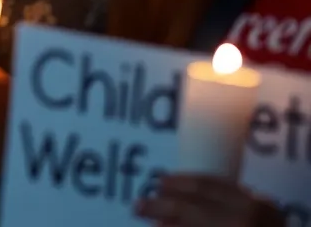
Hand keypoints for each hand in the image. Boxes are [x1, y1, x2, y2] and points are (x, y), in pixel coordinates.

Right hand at [135, 175, 284, 226]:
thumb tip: (160, 224)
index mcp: (231, 225)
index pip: (185, 209)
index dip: (158, 209)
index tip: (137, 209)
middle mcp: (246, 212)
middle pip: (195, 194)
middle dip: (165, 197)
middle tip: (142, 200)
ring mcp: (259, 206)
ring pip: (213, 183)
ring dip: (184, 183)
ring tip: (162, 184)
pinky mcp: (268, 205)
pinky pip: (231, 186)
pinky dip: (209, 184)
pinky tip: (193, 185)